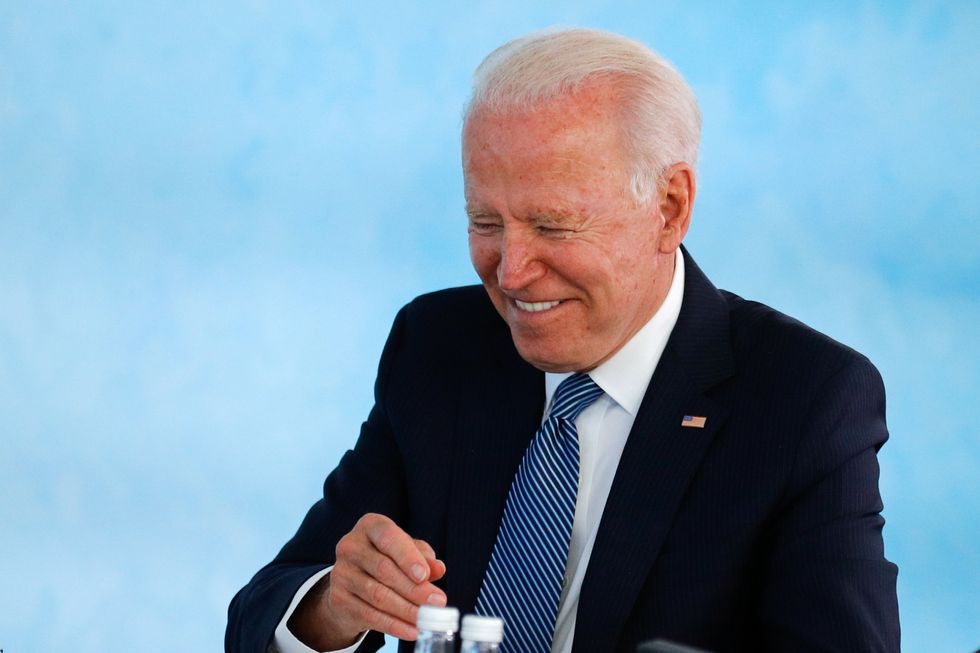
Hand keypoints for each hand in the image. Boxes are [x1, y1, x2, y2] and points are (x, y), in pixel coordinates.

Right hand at [288, 513, 446, 648]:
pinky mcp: (338, 599)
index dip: (407, 556)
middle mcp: (351, 546)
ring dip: (406, 610)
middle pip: (384, 569)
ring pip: (377, 594)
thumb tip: (438, 568)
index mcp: (370, 526)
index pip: (388, 537)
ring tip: (427, 618)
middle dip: (414, 589)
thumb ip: (423, 557)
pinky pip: (369, 615)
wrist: (352, 584)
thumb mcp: (406, 552)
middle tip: (437, 602)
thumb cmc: (386, 560)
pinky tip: (411, 630)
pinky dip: (394, 625)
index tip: (424, 575)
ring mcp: (341, 573)